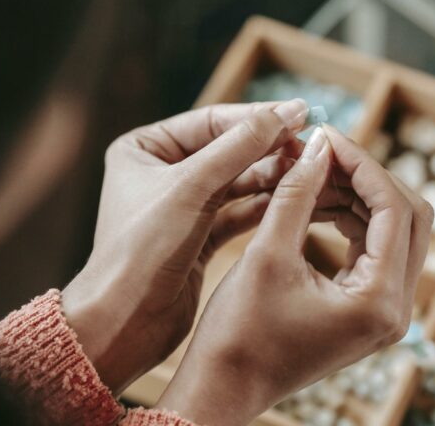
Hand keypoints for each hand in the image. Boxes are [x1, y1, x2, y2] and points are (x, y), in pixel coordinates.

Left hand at [61, 100, 309, 394]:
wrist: (124, 323)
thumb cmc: (141, 250)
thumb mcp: (192, 187)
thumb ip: (241, 146)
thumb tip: (287, 112)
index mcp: (144, 149)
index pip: (211, 121)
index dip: (258, 118)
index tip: (302, 114)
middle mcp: (161, 173)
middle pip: (227, 150)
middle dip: (268, 149)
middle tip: (309, 147)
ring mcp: (180, 207)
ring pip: (235, 182)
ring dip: (270, 176)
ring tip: (306, 172)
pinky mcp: (197, 238)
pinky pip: (237, 213)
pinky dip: (262, 206)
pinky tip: (291, 199)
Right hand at [157, 126, 433, 425]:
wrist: (223, 387)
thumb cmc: (239, 333)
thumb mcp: (267, 254)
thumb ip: (298, 194)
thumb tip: (319, 146)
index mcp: (379, 301)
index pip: (394, 209)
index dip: (362, 164)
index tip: (328, 136)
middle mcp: (395, 309)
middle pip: (408, 218)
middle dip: (367, 177)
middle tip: (325, 150)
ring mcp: (384, 312)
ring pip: (392, 231)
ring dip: (358, 196)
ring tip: (314, 171)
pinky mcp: (366, 310)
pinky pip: (373, 250)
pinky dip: (350, 220)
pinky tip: (317, 200)